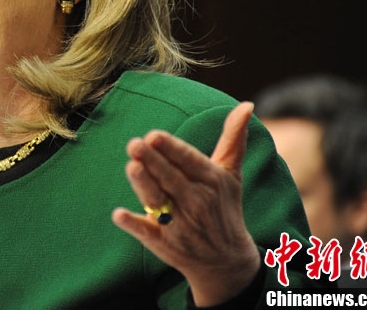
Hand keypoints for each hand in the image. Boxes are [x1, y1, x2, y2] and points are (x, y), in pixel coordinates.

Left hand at [111, 102, 260, 306]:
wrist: (227, 262)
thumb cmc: (224, 207)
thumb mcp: (231, 174)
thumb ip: (233, 139)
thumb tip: (247, 104)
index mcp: (211, 181)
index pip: (189, 161)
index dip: (172, 149)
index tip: (154, 135)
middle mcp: (196, 202)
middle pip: (170, 179)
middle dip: (153, 161)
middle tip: (135, 143)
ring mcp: (180, 224)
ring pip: (158, 201)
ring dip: (144, 185)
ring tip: (131, 166)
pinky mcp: (164, 244)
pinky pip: (147, 233)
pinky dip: (134, 225)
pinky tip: (119, 214)